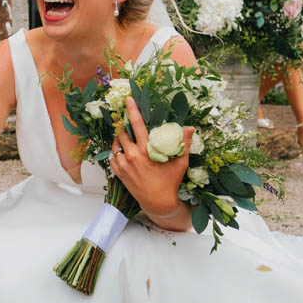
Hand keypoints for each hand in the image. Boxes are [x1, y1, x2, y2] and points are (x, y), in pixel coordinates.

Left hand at [109, 98, 193, 228]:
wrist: (158, 203)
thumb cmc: (170, 182)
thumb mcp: (180, 162)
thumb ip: (184, 144)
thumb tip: (190, 128)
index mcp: (146, 151)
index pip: (137, 124)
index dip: (132, 110)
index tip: (128, 99)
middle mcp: (132, 156)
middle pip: (122, 132)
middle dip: (123, 124)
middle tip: (125, 118)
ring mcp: (123, 165)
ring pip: (115, 144)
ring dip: (118, 137)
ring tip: (124, 134)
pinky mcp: (119, 173)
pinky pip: (111, 157)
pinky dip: (115, 151)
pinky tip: (121, 149)